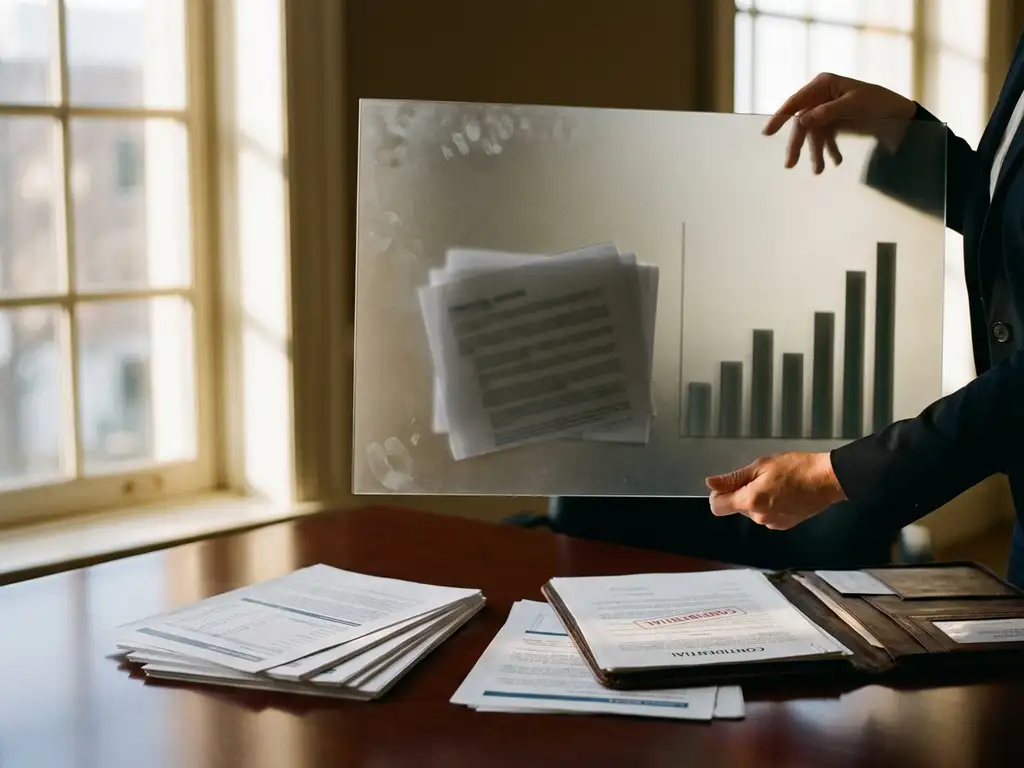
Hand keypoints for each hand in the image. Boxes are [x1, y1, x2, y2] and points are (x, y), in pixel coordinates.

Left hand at [705, 452, 846, 530]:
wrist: (827, 480)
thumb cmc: (797, 468)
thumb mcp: (761, 466)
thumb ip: (733, 478)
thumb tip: (711, 484)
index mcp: (751, 501)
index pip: (717, 507)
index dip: (718, 494)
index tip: (728, 484)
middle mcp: (760, 517)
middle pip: (735, 508)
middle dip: (740, 493)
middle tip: (759, 477)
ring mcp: (772, 523)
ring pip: (751, 511)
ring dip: (755, 499)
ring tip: (774, 483)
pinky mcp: (784, 525)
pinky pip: (766, 515)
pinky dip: (768, 505)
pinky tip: (782, 493)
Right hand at [763, 72, 916, 173]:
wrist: (899, 113)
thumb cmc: (879, 101)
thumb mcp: (854, 104)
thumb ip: (827, 112)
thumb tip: (801, 121)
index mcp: (823, 84)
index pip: (796, 102)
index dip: (780, 117)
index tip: (767, 132)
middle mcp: (821, 96)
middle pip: (802, 122)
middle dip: (798, 145)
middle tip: (790, 164)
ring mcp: (826, 110)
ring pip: (813, 134)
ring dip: (816, 153)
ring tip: (819, 171)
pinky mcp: (834, 122)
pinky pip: (825, 139)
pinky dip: (829, 151)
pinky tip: (836, 162)